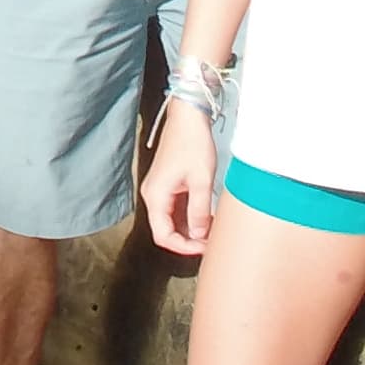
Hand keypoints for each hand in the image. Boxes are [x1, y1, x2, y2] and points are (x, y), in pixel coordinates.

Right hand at [140, 100, 220, 255]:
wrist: (188, 117)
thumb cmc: (193, 143)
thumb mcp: (201, 180)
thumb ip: (199, 211)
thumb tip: (200, 235)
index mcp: (156, 195)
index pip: (163, 235)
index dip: (183, 247)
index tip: (204, 247)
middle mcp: (152, 195)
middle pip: (165, 230)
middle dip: (188, 240)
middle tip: (211, 241)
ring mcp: (158, 190)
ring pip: (171, 221)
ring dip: (190, 229)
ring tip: (212, 229)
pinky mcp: (166, 185)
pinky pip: (174, 209)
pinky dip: (189, 217)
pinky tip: (207, 216)